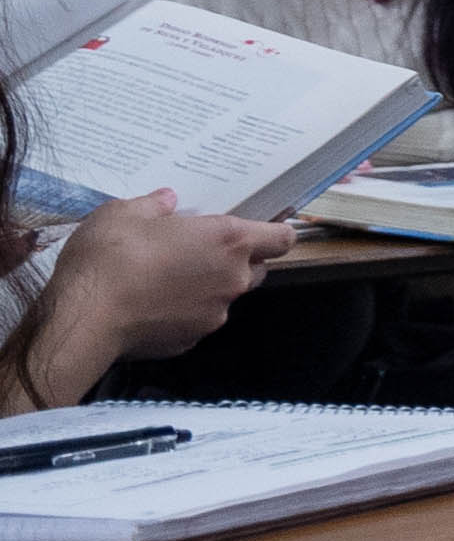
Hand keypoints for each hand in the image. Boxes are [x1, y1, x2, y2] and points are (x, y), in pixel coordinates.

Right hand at [8, 192, 292, 401]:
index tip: (260, 226)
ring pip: (225, 295)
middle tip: (200, 249)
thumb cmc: (111, 256)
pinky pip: (197, 320)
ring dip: (209, 286)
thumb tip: (168, 199)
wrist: (84, 317)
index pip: (281, 238)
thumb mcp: (125, 213)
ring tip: (168, 278)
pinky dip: (183, 312)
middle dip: (239, 259)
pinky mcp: (190, 341)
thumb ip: (154, 204)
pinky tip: (151, 305)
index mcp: (229, 242)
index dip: (275, 231)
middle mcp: (233, 280)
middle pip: (257, 267)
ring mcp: (214, 314)